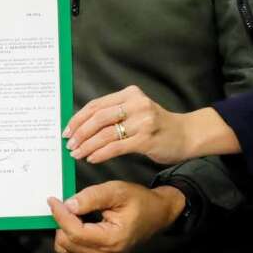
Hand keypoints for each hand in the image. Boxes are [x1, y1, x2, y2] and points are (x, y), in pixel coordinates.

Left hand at [48, 182, 185, 252]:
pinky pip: (73, 252)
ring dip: (63, 230)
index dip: (60, 215)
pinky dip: (69, 237)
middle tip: (64, 203)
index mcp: (111, 239)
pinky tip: (77, 223)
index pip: (74, 232)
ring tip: (72, 213)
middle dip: (61, 221)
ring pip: (67, 249)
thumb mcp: (117, 191)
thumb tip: (68, 204)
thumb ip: (92, 197)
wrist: (157, 214)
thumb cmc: (140, 202)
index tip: (53, 200)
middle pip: (67, 242)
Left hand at [64, 85, 236, 164]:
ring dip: (87, 145)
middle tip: (69, 144)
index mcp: (130, 94)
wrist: (186, 135)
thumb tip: (81, 126)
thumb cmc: (157, 126)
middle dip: (80, 133)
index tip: (66, 131)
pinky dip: (101, 153)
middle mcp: (136, 104)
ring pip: (105, 134)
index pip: (96, 105)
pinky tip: (92, 158)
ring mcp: (143, 121)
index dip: (78, 119)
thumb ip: (114, 114)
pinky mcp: (146, 139)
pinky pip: (117, 147)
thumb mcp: (136, 111)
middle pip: (98, 118)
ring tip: (77, 153)